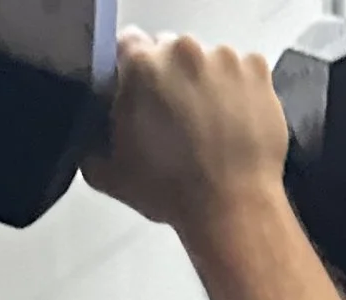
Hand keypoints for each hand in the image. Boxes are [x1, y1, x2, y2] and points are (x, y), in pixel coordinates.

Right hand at [83, 33, 288, 234]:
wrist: (232, 208)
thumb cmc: (175, 193)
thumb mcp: (114, 177)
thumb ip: (93, 149)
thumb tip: (88, 144)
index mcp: (143, 66)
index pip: (128, 44)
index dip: (132, 70)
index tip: (140, 91)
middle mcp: (183, 50)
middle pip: (170, 49)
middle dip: (170, 76)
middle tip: (175, 117)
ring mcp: (224, 57)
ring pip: (208, 59)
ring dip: (205, 82)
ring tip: (209, 125)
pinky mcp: (257, 70)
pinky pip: (242, 70)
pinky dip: (238, 90)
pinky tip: (233, 122)